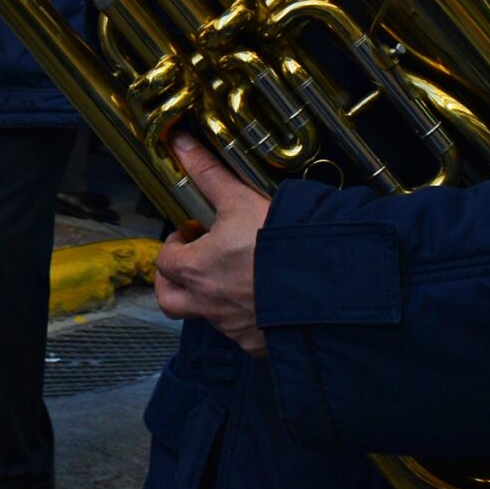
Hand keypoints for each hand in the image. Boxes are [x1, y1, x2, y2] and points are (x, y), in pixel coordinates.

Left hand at [152, 133, 270, 355]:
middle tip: (189, 266)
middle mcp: (208, 303)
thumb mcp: (240, 199)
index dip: (173, 247)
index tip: (188, 236)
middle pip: (170, 301)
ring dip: (212, 300)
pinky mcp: (258, 343)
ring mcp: (233, 327)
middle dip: (172, 284)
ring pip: (208, 317)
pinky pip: (243, 335)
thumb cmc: (279, 242)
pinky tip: (264, 302)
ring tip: (233, 278)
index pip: (165, 262)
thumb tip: (182, 144)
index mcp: (196, 269)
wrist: (325, 283)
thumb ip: (208, 173)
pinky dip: (246, 321)